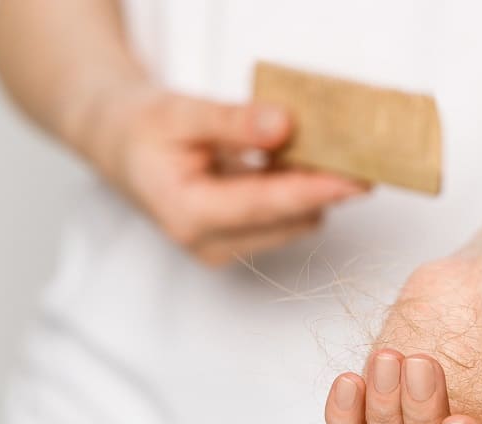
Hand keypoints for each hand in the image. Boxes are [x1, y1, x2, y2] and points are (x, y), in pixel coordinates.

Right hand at [85, 86, 367, 264]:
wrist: (124, 149)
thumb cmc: (144, 131)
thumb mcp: (180, 113)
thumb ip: (233, 121)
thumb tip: (285, 125)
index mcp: (188, 214)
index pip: (266, 205)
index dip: (316, 191)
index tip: (357, 179)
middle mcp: (210, 244)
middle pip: (291, 219)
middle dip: (322, 184)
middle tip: (349, 144)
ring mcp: (227, 250)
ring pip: (297, 222)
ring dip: (311, 188)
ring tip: (306, 145)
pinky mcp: (242, 245)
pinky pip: (290, 221)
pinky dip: (300, 192)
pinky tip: (292, 162)